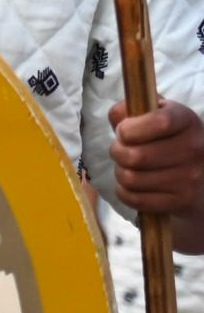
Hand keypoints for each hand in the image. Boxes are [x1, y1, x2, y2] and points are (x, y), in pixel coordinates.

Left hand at [111, 100, 203, 218]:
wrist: (197, 175)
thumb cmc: (166, 140)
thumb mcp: (153, 117)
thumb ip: (129, 111)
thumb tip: (117, 117)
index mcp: (187, 120)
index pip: (160, 122)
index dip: (130, 129)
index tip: (123, 131)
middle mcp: (195, 148)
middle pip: (135, 155)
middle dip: (117, 152)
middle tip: (121, 152)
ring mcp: (192, 177)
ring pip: (131, 178)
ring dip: (121, 173)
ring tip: (129, 168)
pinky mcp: (184, 201)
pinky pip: (135, 198)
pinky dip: (125, 192)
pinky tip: (133, 186)